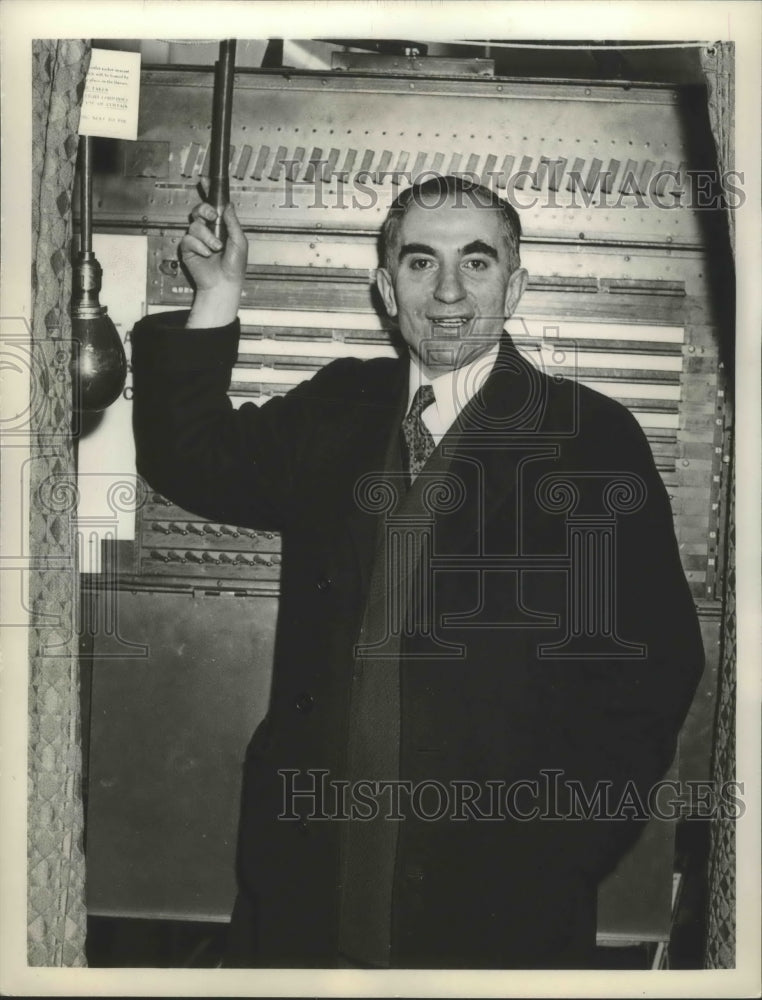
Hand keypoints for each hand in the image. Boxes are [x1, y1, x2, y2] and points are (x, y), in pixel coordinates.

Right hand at [181, 202, 247, 327]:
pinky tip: (206, 254)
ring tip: (216, 248)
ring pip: (195, 224)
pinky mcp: (188, 248)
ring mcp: (197, 239)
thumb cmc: (234, 266)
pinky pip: (189, 239)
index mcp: (221, 226)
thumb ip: (233, 222)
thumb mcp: (240, 241)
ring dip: (207, 237)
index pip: (212, 205)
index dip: (208, 192)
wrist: (224, 283)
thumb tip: (228, 205)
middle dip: (205, 209)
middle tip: (212, 217)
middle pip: (199, 209)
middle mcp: (208, 230)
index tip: (205, 180)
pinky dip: (199, 246)